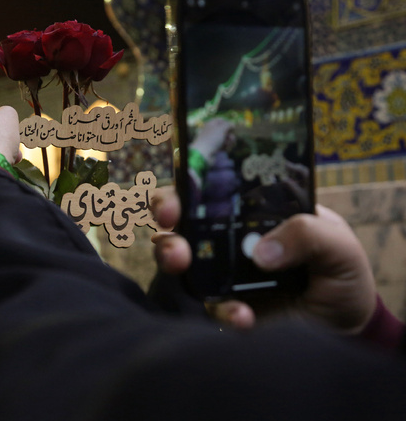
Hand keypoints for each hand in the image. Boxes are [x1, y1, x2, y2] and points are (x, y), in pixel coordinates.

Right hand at [150, 189, 376, 334]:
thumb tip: (261, 252)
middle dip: (166, 226)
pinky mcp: (227, 307)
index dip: (183, 189)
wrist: (347, 324)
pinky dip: (222, 311)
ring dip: (173, 261)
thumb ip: (307, 234)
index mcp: (249, 211)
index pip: (207, 189)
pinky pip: (211, 308)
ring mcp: (222, 273)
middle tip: (174, 242)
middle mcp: (226, 238)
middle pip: (180, 223)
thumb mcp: (337, 244)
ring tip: (185, 268)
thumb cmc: (341, 270)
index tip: (174, 204)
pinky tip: (242, 316)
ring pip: (180, 263)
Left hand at [190, 118, 234, 162]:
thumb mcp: (221, 129)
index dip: (228, 123)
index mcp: (211, 124)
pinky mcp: (214, 147)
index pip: (221, 120)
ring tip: (229, 145)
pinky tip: (226, 149)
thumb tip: (233, 124)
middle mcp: (211, 131)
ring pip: (225, 138)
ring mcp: (213, 140)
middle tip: (232, 139)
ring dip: (229, 141)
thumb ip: (228, 125)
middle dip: (230, 134)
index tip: (233, 128)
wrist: (203, 154)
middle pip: (224, 130)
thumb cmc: (212, 139)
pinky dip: (226, 146)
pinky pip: (223, 145)